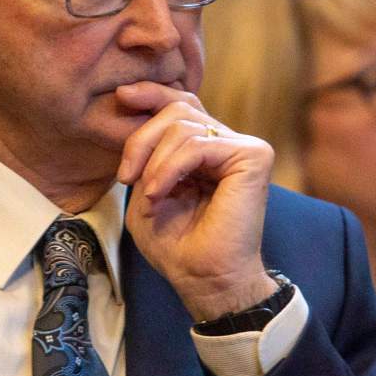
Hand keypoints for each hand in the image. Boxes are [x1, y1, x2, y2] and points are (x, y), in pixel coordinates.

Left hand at [115, 82, 276, 321]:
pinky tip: (159, 194)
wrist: (206, 281)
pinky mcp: (253, 157)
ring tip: (149, 197)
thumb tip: (134, 109)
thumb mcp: (147, 190)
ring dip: (154, 162)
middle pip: (178, 108)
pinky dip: (169, 169)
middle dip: (142, 137)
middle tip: (126, 175)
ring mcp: (243, 148)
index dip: (152, 94)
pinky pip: (196, 145)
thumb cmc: (177, 246)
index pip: (182, 104)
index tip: (122, 97)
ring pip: (183, 125)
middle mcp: (227, 143)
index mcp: (206, 148)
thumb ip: (145, 154)